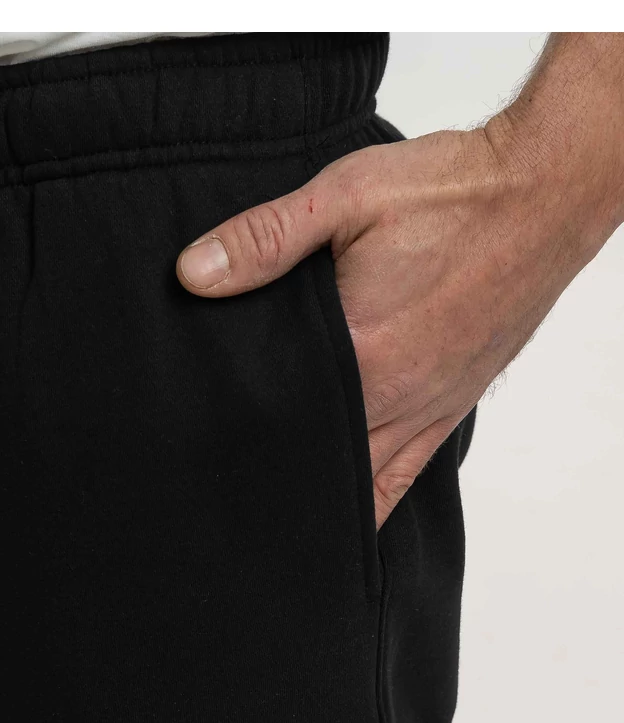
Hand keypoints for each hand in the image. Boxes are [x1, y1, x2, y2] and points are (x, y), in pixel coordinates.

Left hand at [175, 118, 610, 527]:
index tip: (195, 438)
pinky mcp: (451, 409)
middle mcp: (394, 396)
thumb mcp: (345, 196)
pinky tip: (339, 516)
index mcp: (360, 350)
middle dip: (265, 467)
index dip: (230, 429)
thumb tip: (193, 273)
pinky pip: (402, 480)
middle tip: (219, 474)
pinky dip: (368, 502)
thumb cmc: (453, 192)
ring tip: (268, 504)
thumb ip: (265, 240)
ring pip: (355, 484)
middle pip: (312, 460)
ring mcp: (426, 410)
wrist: (542, 194)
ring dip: (313, 492)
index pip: (274, 413)